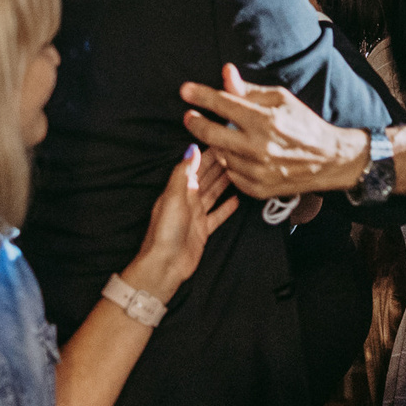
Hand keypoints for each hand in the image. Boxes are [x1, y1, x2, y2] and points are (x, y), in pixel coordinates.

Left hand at [122, 147, 238, 301]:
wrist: (165, 264)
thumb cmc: (165, 231)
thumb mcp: (174, 196)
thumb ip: (184, 172)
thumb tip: (192, 148)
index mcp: (179, 189)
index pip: (197, 166)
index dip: (209, 153)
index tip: (223, 141)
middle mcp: (187, 199)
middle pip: (207, 178)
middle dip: (220, 165)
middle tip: (237, 153)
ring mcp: (195, 215)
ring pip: (214, 193)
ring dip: (225, 182)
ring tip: (240, 170)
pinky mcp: (203, 229)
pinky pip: (218, 214)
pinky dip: (227, 207)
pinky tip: (238, 199)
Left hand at [179, 63, 365, 196]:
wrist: (329, 160)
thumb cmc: (304, 124)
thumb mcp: (280, 99)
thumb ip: (248, 90)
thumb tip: (226, 73)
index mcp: (265, 120)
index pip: (223, 104)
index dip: (200, 95)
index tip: (185, 90)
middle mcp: (259, 147)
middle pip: (212, 134)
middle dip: (195, 122)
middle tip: (189, 116)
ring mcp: (257, 171)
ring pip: (220, 155)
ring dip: (217, 143)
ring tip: (225, 135)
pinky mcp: (258, 189)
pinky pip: (231, 174)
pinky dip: (230, 162)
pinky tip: (239, 154)